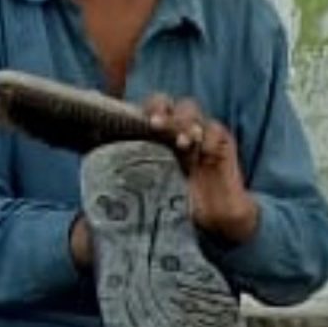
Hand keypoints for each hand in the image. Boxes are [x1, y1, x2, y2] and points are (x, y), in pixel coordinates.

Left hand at [141, 94, 258, 244]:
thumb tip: (104, 160)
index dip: (150, 108)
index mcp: (161, 136)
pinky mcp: (222, 144)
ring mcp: (201, 135)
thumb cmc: (180, 205)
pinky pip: (216, 129)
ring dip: (185, 123)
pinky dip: (209, 136)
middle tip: (156, 126)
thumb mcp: (151, 188)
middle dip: (165, 113)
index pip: (154, 108)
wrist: (215, 222)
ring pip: (192, 110)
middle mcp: (180, 131)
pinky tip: (204, 152)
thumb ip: (133, 171)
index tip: (144, 121)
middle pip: (172, 104)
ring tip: (183, 144)